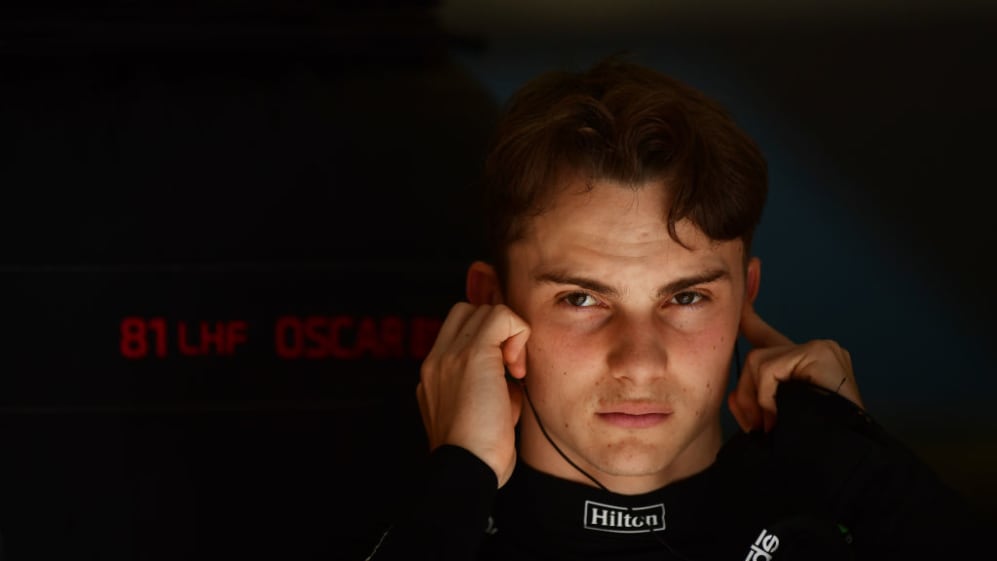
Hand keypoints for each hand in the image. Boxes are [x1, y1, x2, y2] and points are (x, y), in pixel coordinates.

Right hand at [416, 303, 529, 486]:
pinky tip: (517, 369)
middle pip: (469, 312)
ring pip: (487, 310)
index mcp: (434, 373)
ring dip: (509, 336)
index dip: (487, 339)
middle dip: (497, 333)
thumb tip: (510, 374)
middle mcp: (437, 359)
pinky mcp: (473, 354)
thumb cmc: (479, 451)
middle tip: (510, 370)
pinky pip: (503, 316)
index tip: (503, 371)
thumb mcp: (477, 412)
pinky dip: (519, 334)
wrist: (467, 467)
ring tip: (513, 374)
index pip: (458, 328)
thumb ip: (487, 385)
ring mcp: (451, 354)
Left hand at [728, 304, 862, 432]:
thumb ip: (753, 404)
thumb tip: (733, 395)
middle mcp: (816, 352)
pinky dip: (766, 397)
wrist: (845, 453)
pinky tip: (779, 414)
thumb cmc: (811, 443)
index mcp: (806, 365)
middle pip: (757, 357)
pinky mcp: (818, 353)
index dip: (750, 322)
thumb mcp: (773, 421)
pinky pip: (769, 369)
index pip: (769, 338)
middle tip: (755, 425)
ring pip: (758, 361)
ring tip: (772, 424)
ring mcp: (821, 349)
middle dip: (747, 393)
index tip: (740, 307)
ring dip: (756, 399)